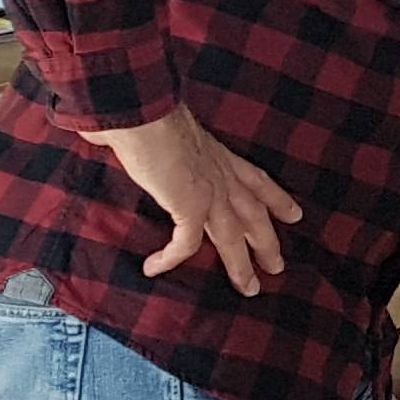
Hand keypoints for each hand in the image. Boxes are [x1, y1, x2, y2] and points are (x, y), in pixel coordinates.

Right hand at [86, 110, 301, 295]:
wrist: (142, 110)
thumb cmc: (143, 112)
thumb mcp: (156, 127)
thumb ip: (145, 140)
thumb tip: (104, 138)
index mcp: (218, 154)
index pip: (256, 179)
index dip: (276, 198)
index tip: (295, 215)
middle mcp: (220, 174)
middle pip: (253, 214)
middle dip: (267, 242)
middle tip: (278, 267)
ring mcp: (209, 191)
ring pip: (233, 237)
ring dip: (241, 265)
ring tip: (249, 288)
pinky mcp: (190, 206)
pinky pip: (186, 243)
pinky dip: (171, 258)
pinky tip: (154, 268)